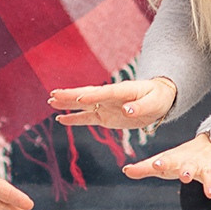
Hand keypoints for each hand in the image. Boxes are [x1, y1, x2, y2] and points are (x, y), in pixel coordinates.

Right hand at [49, 76, 177, 130]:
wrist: (159, 99)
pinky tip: (61, 119)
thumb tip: (127, 111)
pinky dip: (75, 118)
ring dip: (68, 103)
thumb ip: (141, 107)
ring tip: (51, 101)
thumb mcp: (155, 103)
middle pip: (89, 95)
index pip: (106, 93)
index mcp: (124, 91)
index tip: (79, 99)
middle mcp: (111, 97)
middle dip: (71, 96)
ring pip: (84, 104)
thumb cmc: (159, 98)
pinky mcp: (105, 116)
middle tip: (53, 95)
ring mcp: (106, 106)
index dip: (94, 96)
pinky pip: (87, 117)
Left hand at [123, 135, 210, 207]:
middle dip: (187, 171)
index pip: (168, 160)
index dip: (161, 162)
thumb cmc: (181, 157)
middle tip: (184, 175)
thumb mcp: (164, 161)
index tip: (155, 164)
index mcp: (177, 160)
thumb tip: (126, 170)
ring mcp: (207, 170)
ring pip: (210, 177)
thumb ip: (145, 168)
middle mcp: (193, 164)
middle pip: (189, 167)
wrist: (210, 145)